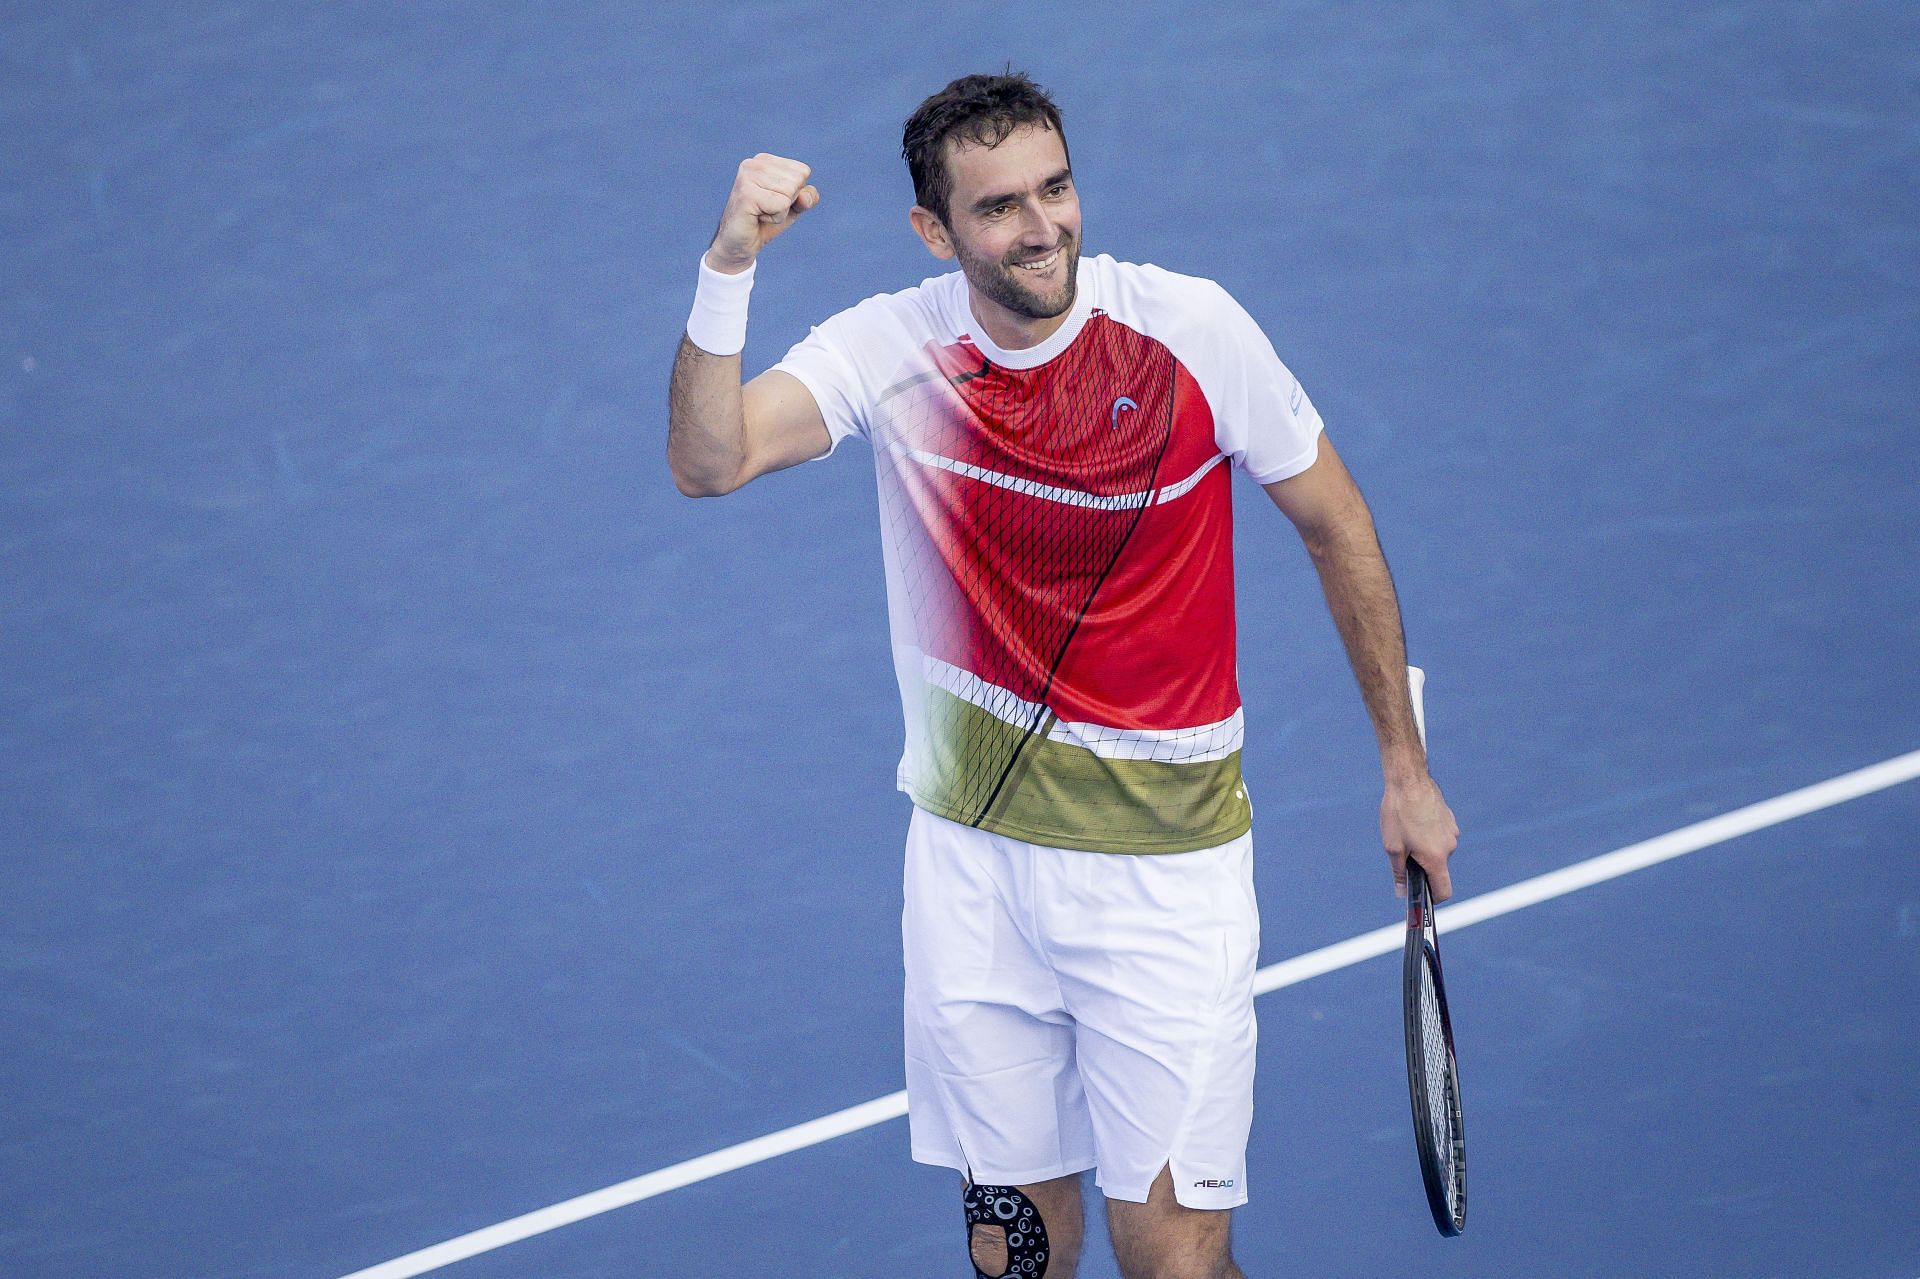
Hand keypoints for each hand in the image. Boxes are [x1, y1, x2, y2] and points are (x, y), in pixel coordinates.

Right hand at [706, 153, 819, 273]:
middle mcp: (754, 163)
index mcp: (765, 160)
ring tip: (761, 213)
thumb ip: (807, 197)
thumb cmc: (765, 222)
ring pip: (789, 193)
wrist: (739, 244)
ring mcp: (748, 177)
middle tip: (766, 209)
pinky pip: (781, 206)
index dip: (795, 193)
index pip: (803, 171)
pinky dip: (775, 218)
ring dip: (780, 211)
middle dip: (788, 202)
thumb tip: (805, 197)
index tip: (774, 201)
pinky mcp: (746, 194)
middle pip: (798, 180)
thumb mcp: (793, 207)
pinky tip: (757, 218)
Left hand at [1381, 774, 1459, 900]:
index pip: (1444, 891)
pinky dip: (1428, 834)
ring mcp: (1452, 832)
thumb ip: (1400, 873)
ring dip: (1424, 848)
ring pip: (1438, 850)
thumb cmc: (1399, 813)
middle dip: (1422, 867)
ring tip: (1406, 832)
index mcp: (1437, 858)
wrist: (1409, 779)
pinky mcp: (1449, 819)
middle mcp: (1449, 847)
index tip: (1421, 896)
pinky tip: (1413, 820)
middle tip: (1402, 853)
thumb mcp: (1393, 847)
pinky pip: (1439, 835)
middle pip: (1438, 868)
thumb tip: (1402, 892)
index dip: (1432, 898)